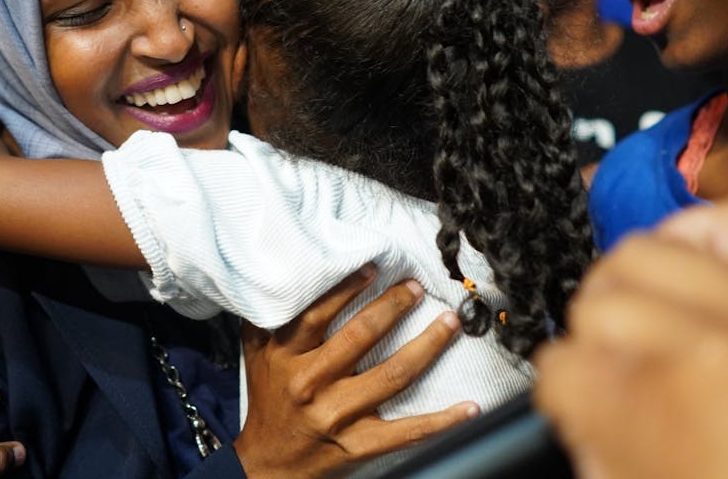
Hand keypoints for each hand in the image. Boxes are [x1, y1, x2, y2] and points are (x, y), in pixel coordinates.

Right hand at [234, 267, 476, 477]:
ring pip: (391, 375)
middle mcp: (311, 383)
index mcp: (286, 355)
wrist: (267, 462)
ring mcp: (337, 416)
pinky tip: (468, 407)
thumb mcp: (258, 351)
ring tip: (448, 323)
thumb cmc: (268, 397)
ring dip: (426, 346)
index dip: (347, 288)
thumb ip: (272, 313)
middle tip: (417, 288)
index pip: (318, 313)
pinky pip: (407, 432)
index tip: (375, 268)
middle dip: (394, 307)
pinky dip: (442, 420)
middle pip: (360, 337)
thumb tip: (292, 269)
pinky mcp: (357, 445)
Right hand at [534, 199, 727, 477]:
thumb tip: (579, 401)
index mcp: (656, 413)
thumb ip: (600, 447)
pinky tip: (703, 270)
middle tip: (624, 370)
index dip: (567, 394)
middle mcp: (708, 347)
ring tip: (659, 322)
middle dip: (598, 342)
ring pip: (649, 250)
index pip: (560, 366)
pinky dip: (708, 235)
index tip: (585, 405)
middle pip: (597, 302)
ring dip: (638, 289)